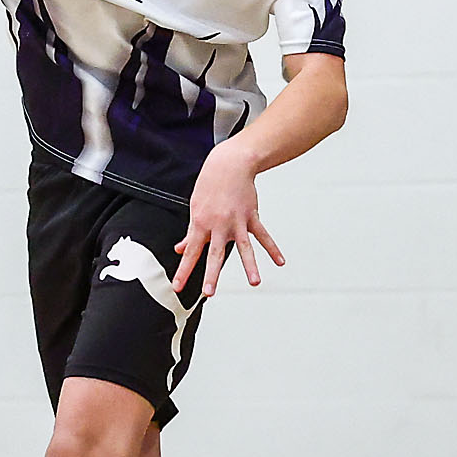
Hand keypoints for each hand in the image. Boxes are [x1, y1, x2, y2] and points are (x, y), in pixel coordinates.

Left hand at [172, 142, 284, 297]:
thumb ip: (191, 232)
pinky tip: (279, 261)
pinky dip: (272, 248)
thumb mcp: (195, 207)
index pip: (191, 251)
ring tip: (255, 281)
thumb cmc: (209, 185)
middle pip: (215, 253)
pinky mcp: (251, 216)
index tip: (177, 286)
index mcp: (201, 223)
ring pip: (243, 247)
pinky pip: (263, 235)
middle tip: (208, 292)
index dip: (183, 270)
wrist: (229, 164)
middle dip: (211, 274)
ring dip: (250, 265)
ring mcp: (237, 221)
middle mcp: (219, 224)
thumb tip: (181, 249)